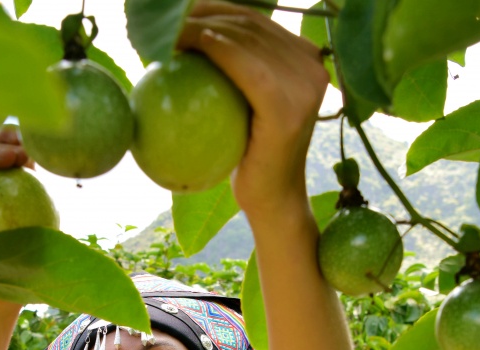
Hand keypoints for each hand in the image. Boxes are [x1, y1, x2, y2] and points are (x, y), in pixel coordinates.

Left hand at [177, 2, 329, 222]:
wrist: (271, 200)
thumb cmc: (248, 155)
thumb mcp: (244, 104)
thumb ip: (234, 70)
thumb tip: (187, 32)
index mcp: (306, 59)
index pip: (255, 20)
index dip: (216, 7)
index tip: (178, 11)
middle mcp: (312, 66)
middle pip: (251, 24)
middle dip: (204, 12)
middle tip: (166, 19)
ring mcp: (305, 87)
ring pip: (247, 39)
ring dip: (202, 26)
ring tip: (168, 31)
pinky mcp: (289, 108)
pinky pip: (248, 70)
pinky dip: (218, 51)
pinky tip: (187, 44)